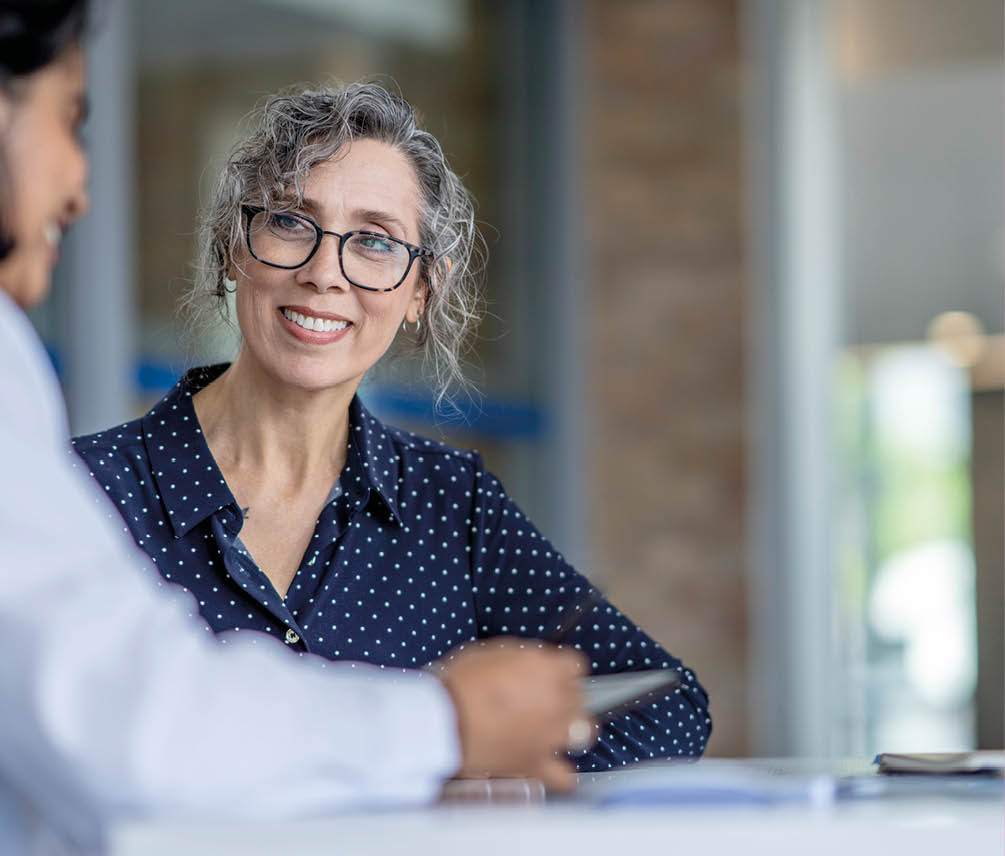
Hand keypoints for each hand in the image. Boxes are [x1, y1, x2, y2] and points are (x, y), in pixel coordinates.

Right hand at [434, 638, 594, 792]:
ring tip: (555, 727)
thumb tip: (533, 662)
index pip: (575, 665)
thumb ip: (524, 658)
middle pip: (579, 696)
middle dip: (563, 694)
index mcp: (549, 671)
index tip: (549, 671)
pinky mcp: (536, 765)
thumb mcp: (494, 652)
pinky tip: (554, 766)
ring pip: (584, 731)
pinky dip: (562, 773)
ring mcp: (550, 736)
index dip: (560, 667)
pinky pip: (565, 777)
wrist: (443, 721)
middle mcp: (558, 703)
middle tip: (541, 696)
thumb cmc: (461, 683)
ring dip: (572, 727)